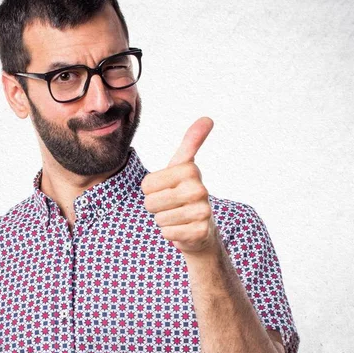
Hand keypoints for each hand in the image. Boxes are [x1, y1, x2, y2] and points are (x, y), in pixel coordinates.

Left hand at [140, 117, 217, 255]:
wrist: (202, 228)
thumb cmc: (186, 193)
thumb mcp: (184, 167)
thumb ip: (191, 143)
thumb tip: (207, 118)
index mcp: (190, 170)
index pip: (147, 185)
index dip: (151, 191)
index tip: (167, 189)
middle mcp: (199, 189)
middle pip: (150, 203)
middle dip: (156, 207)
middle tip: (172, 205)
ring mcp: (202, 212)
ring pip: (159, 219)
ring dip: (164, 221)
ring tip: (178, 217)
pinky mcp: (200, 232)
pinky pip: (167, 233)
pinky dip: (170, 234)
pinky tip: (182, 229)